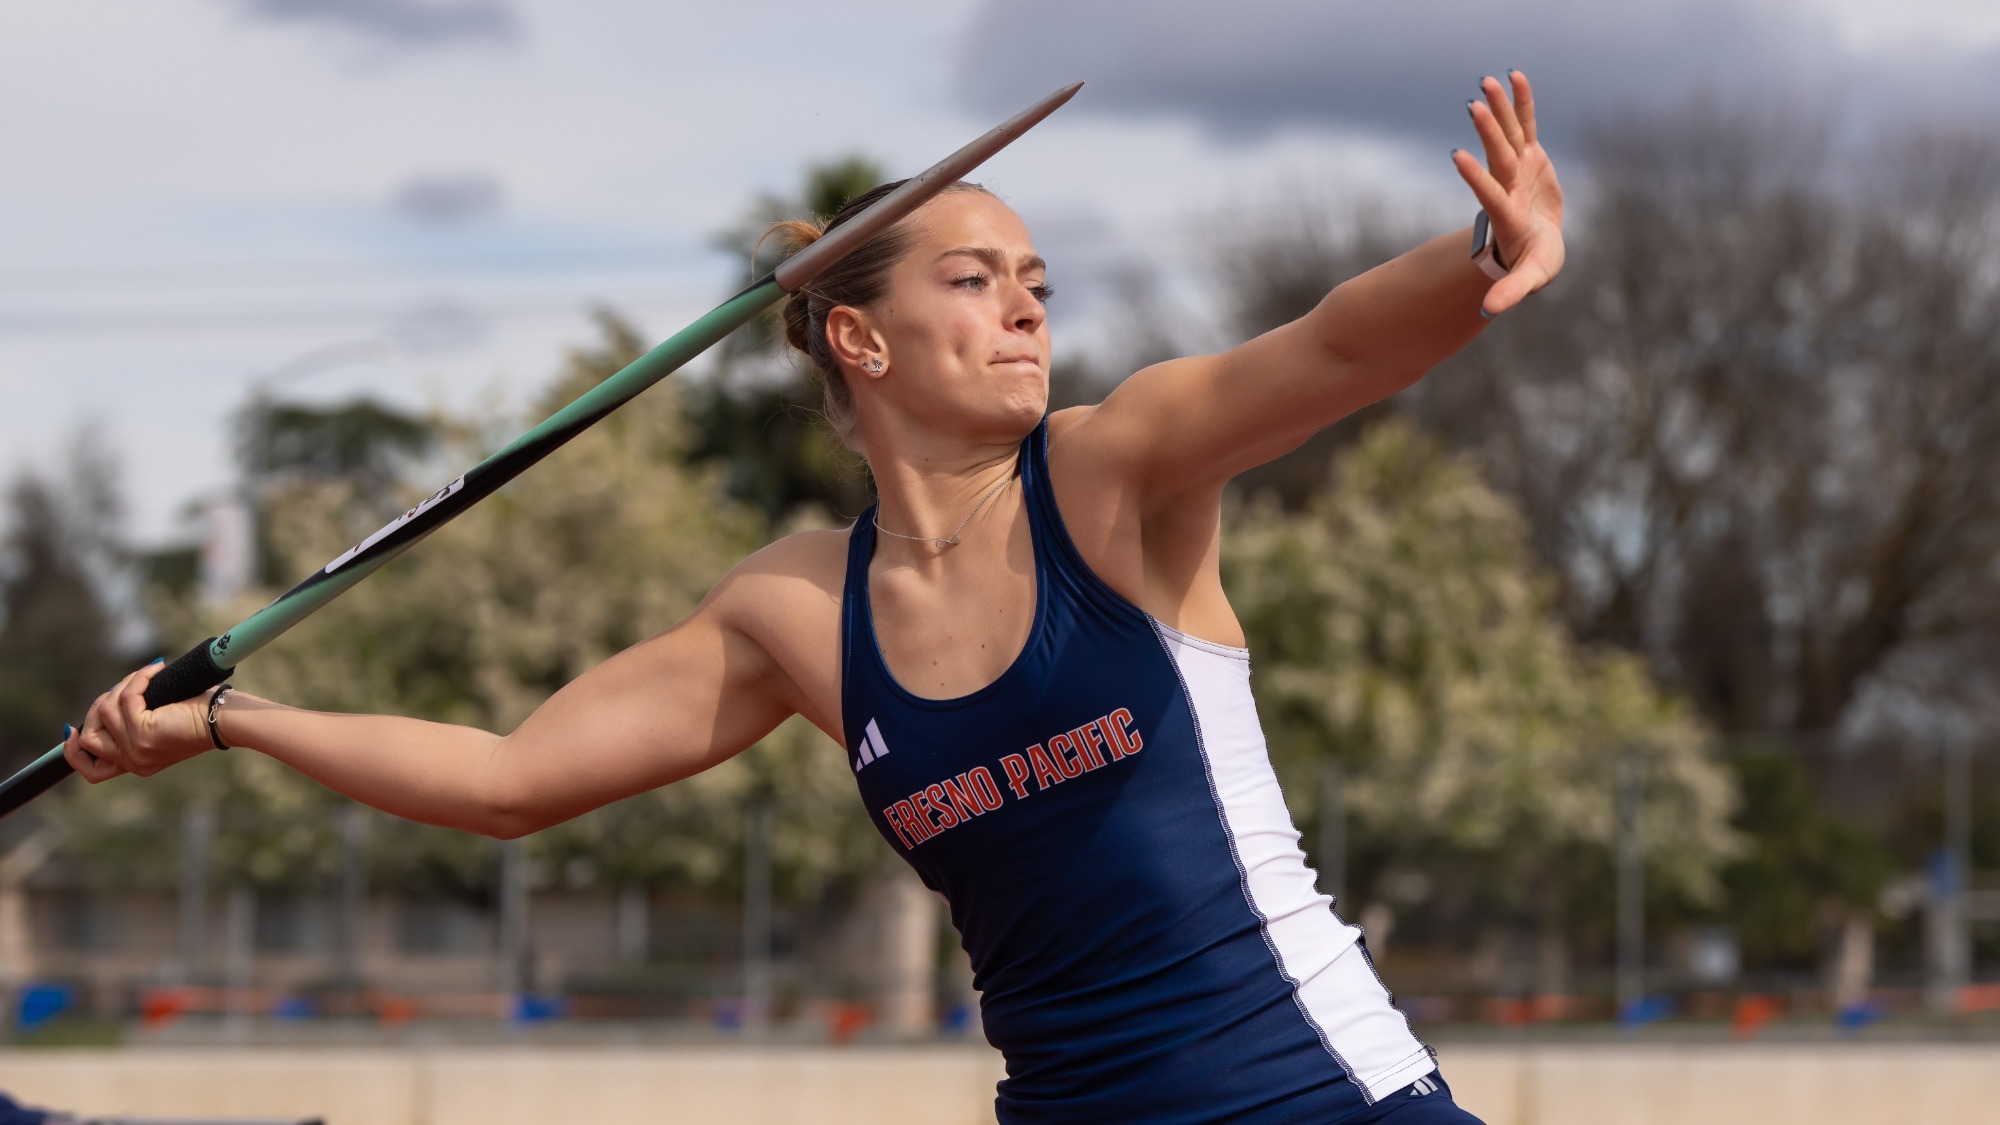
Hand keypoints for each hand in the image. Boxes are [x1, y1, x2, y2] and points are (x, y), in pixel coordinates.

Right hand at [62, 661, 216, 782]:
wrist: (225, 719)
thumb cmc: (200, 715)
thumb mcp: (159, 725)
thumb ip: (132, 724)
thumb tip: (103, 706)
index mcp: (136, 764)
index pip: (92, 772)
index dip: (74, 751)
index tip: (72, 729)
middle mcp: (134, 763)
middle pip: (88, 738)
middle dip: (99, 706)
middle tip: (126, 688)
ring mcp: (137, 750)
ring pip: (104, 712)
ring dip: (122, 686)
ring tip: (147, 676)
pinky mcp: (144, 733)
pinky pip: (126, 698)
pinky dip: (138, 678)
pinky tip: (157, 669)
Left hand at [1453, 70, 1564, 316]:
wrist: (1533, 246)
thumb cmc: (1533, 265)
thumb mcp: (1529, 279)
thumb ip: (1511, 292)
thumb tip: (1486, 312)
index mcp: (1509, 216)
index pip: (1490, 195)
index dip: (1476, 178)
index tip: (1456, 155)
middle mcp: (1509, 189)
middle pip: (1499, 158)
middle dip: (1489, 133)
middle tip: (1473, 106)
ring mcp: (1518, 170)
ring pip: (1509, 136)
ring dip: (1500, 110)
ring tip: (1486, 82)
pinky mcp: (1530, 158)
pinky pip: (1526, 125)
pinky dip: (1522, 103)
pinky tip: (1514, 76)